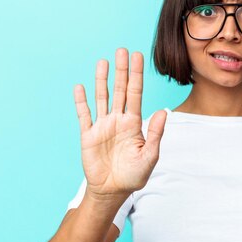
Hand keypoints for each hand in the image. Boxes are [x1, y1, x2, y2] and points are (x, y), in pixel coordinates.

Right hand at [74, 48, 166, 198]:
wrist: (113, 190)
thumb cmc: (134, 175)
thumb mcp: (149, 156)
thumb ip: (154, 134)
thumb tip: (161, 112)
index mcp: (134, 123)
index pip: (136, 93)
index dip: (136, 75)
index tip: (138, 57)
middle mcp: (118, 119)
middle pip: (119, 90)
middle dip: (121, 71)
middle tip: (122, 50)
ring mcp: (102, 125)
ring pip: (102, 97)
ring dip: (102, 80)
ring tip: (103, 62)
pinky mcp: (88, 135)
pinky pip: (84, 115)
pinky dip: (81, 102)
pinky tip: (80, 87)